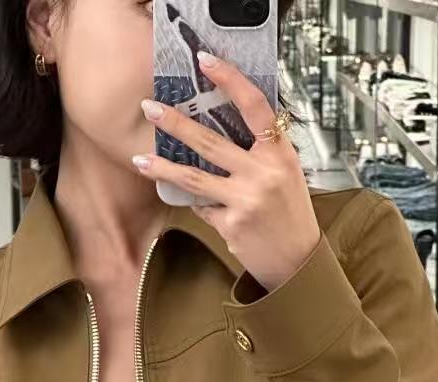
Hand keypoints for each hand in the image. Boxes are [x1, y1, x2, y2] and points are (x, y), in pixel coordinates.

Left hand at [132, 52, 320, 293]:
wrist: (297, 262)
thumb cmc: (291, 214)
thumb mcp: (286, 173)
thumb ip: (261, 151)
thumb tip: (222, 126)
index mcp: (279, 153)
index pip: (254, 106)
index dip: (230, 79)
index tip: (206, 62)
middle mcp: (262, 174)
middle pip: (209, 142)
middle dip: (175, 123)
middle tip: (150, 109)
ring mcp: (245, 200)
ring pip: (194, 178)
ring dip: (162, 168)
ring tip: (139, 160)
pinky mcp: (231, 225)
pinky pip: (204, 207)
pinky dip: (202, 205)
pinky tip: (208, 208)